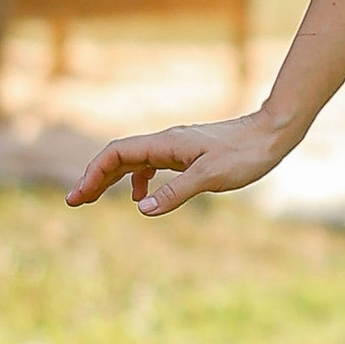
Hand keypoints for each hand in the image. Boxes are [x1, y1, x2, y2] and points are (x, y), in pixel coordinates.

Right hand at [63, 108, 289, 215]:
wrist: (271, 135)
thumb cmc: (244, 154)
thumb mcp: (209, 177)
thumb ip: (175, 192)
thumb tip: (140, 208)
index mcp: (166, 143)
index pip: (117, 153)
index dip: (94, 173)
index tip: (79, 195)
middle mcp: (166, 142)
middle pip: (119, 156)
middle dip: (94, 177)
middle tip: (74, 201)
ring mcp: (176, 148)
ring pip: (134, 161)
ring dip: (111, 179)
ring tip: (94, 199)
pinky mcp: (187, 155)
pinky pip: (152, 166)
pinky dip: (138, 181)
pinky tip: (139, 198)